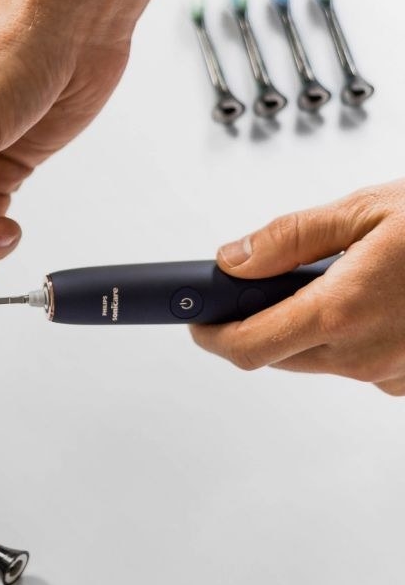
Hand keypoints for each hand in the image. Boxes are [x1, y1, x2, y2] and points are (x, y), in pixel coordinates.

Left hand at [190, 179, 404, 395]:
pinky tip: (375, 301)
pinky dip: (348, 336)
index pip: (247, 346)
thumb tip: (234, 259)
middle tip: (261, 288)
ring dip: (306, 328)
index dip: (212, 336)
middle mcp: (364, 356)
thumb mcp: (368, 209)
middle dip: (258, 324)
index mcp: (342, 311)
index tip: (198, 321)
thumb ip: (290, 238)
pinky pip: (357, 364)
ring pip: (317, 360)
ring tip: (336, 280)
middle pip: (276, 355)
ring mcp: (391, 374)